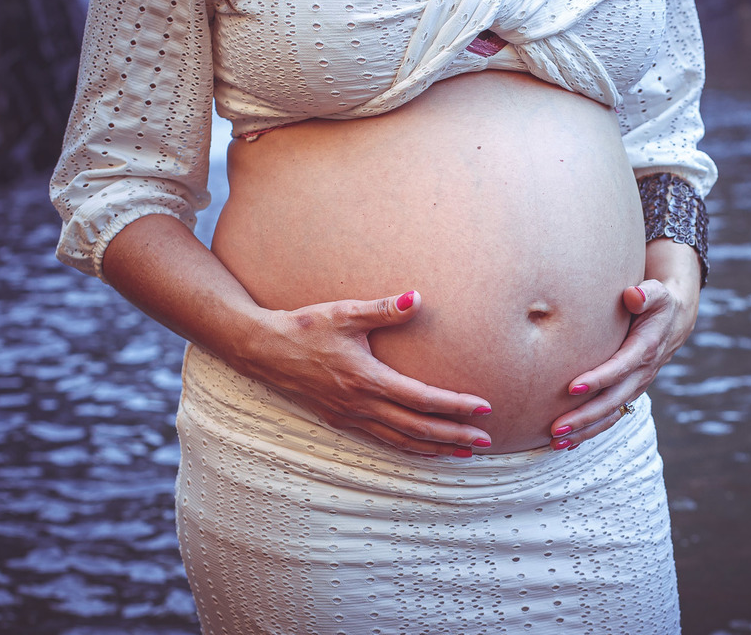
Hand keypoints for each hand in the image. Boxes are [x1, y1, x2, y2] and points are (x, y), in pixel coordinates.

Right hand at [239, 290, 493, 456]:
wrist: (264, 349)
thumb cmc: (306, 326)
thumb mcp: (345, 313)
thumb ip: (384, 309)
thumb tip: (416, 297)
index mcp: (367, 380)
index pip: (422, 398)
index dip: (456, 406)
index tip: (484, 407)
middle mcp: (361, 405)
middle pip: (418, 428)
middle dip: (454, 436)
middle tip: (486, 442)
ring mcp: (350, 416)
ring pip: (401, 440)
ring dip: (435, 447)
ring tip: (464, 452)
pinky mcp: (341, 419)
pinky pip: (383, 439)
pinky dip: (409, 446)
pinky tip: (425, 448)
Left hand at [548, 239, 701, 449]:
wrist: (673, 322)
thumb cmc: (657, 304)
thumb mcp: (657, 294)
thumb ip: (646, 294)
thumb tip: (633, 295)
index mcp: (645, 349)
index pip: (620, 367)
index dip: (598, 379)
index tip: (571, 388)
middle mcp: (641, 373)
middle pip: (612, 400)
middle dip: (584, 416)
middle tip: (556, 427)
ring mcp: (635, 387)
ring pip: (610, 414)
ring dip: (584, 430)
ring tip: (555, 441)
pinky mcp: (628, 393)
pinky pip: (610, 416)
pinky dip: (590, 431)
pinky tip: (567, 442)